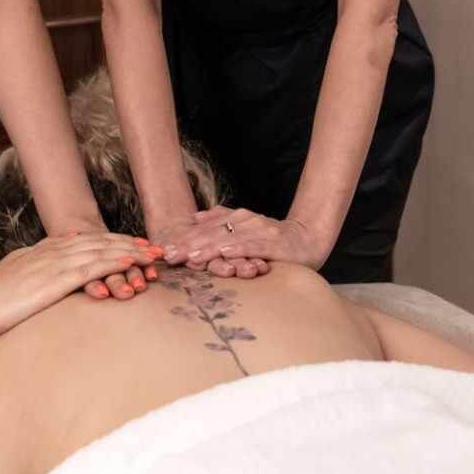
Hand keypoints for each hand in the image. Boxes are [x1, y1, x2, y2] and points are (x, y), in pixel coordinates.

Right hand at [0, 230, 163, 337]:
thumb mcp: (16, 273)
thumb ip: (36, 265)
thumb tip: (50, 262)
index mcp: (45, 251)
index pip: (86, 241)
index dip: (111, 242)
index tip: (132, 244)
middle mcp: (54, 252)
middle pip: (99, 243)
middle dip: (128, 244)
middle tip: (153, 247)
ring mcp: (56, 264)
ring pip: (100, 252)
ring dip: (128, 251)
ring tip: (151, 253)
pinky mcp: (55, 280)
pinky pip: (91, 268)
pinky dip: (113, 262)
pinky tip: (130, 262)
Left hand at [159, 206, 330, 271]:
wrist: (308, 238)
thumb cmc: (272, 239)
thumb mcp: (244, 229)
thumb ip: (222, 221)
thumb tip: (196, 218)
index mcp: (235, 218)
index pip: (205, 229)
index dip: (184, 239)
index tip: (165, 249)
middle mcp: (245, 221)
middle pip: (212, 233)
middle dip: (189, 245)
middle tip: (170, 255)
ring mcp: (259, 231)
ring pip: (229, 239)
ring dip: (208, 247)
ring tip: (191, 255)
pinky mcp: (273, 242)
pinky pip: (253, 246)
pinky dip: (238, 249)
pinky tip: (225, 253)